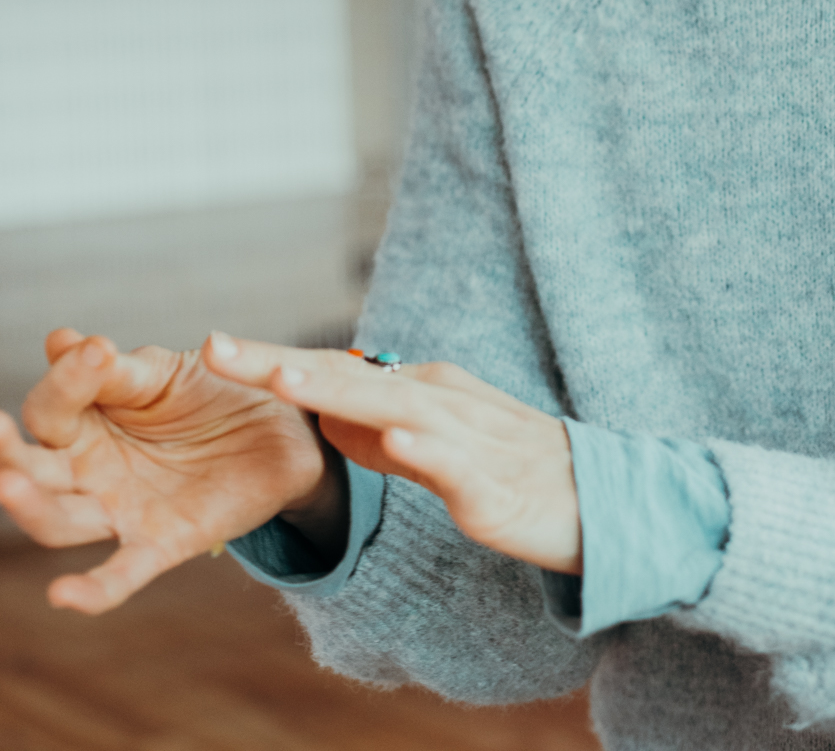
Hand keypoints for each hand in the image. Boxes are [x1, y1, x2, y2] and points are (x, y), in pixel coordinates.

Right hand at [0, 328, 331, 613]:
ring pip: (59, 519)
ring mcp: (119, 508)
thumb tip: (59, 339)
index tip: (97, 350)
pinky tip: (63, 595)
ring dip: (32, 507)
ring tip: (10, 485)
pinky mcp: (160, 543)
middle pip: (33, 468)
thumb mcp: (167, 372)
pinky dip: (91, 590)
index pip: (52, 406)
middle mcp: (88, 468)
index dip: (66, 380)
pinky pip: (119, 574)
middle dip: (9, 454)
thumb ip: (117, 369)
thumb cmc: (212, 391)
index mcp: (86, 417)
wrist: (284, 428)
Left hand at [204, 334, 582, 574]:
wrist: (603, 503)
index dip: (275, 361)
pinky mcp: (491, 484)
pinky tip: (391, 435)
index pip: (336, 373)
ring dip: (336, 391)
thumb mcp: (438, 448)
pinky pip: (452, 461)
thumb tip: (328, 420)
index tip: (215, 348)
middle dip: (280, 363)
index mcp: (424, 391)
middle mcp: (440, 401)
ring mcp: (466, 439)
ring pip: (392, 409)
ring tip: (281, 377)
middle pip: (348, 379)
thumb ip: (383, 436)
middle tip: (217, 346)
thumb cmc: (517, 473)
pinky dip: (421, 446)